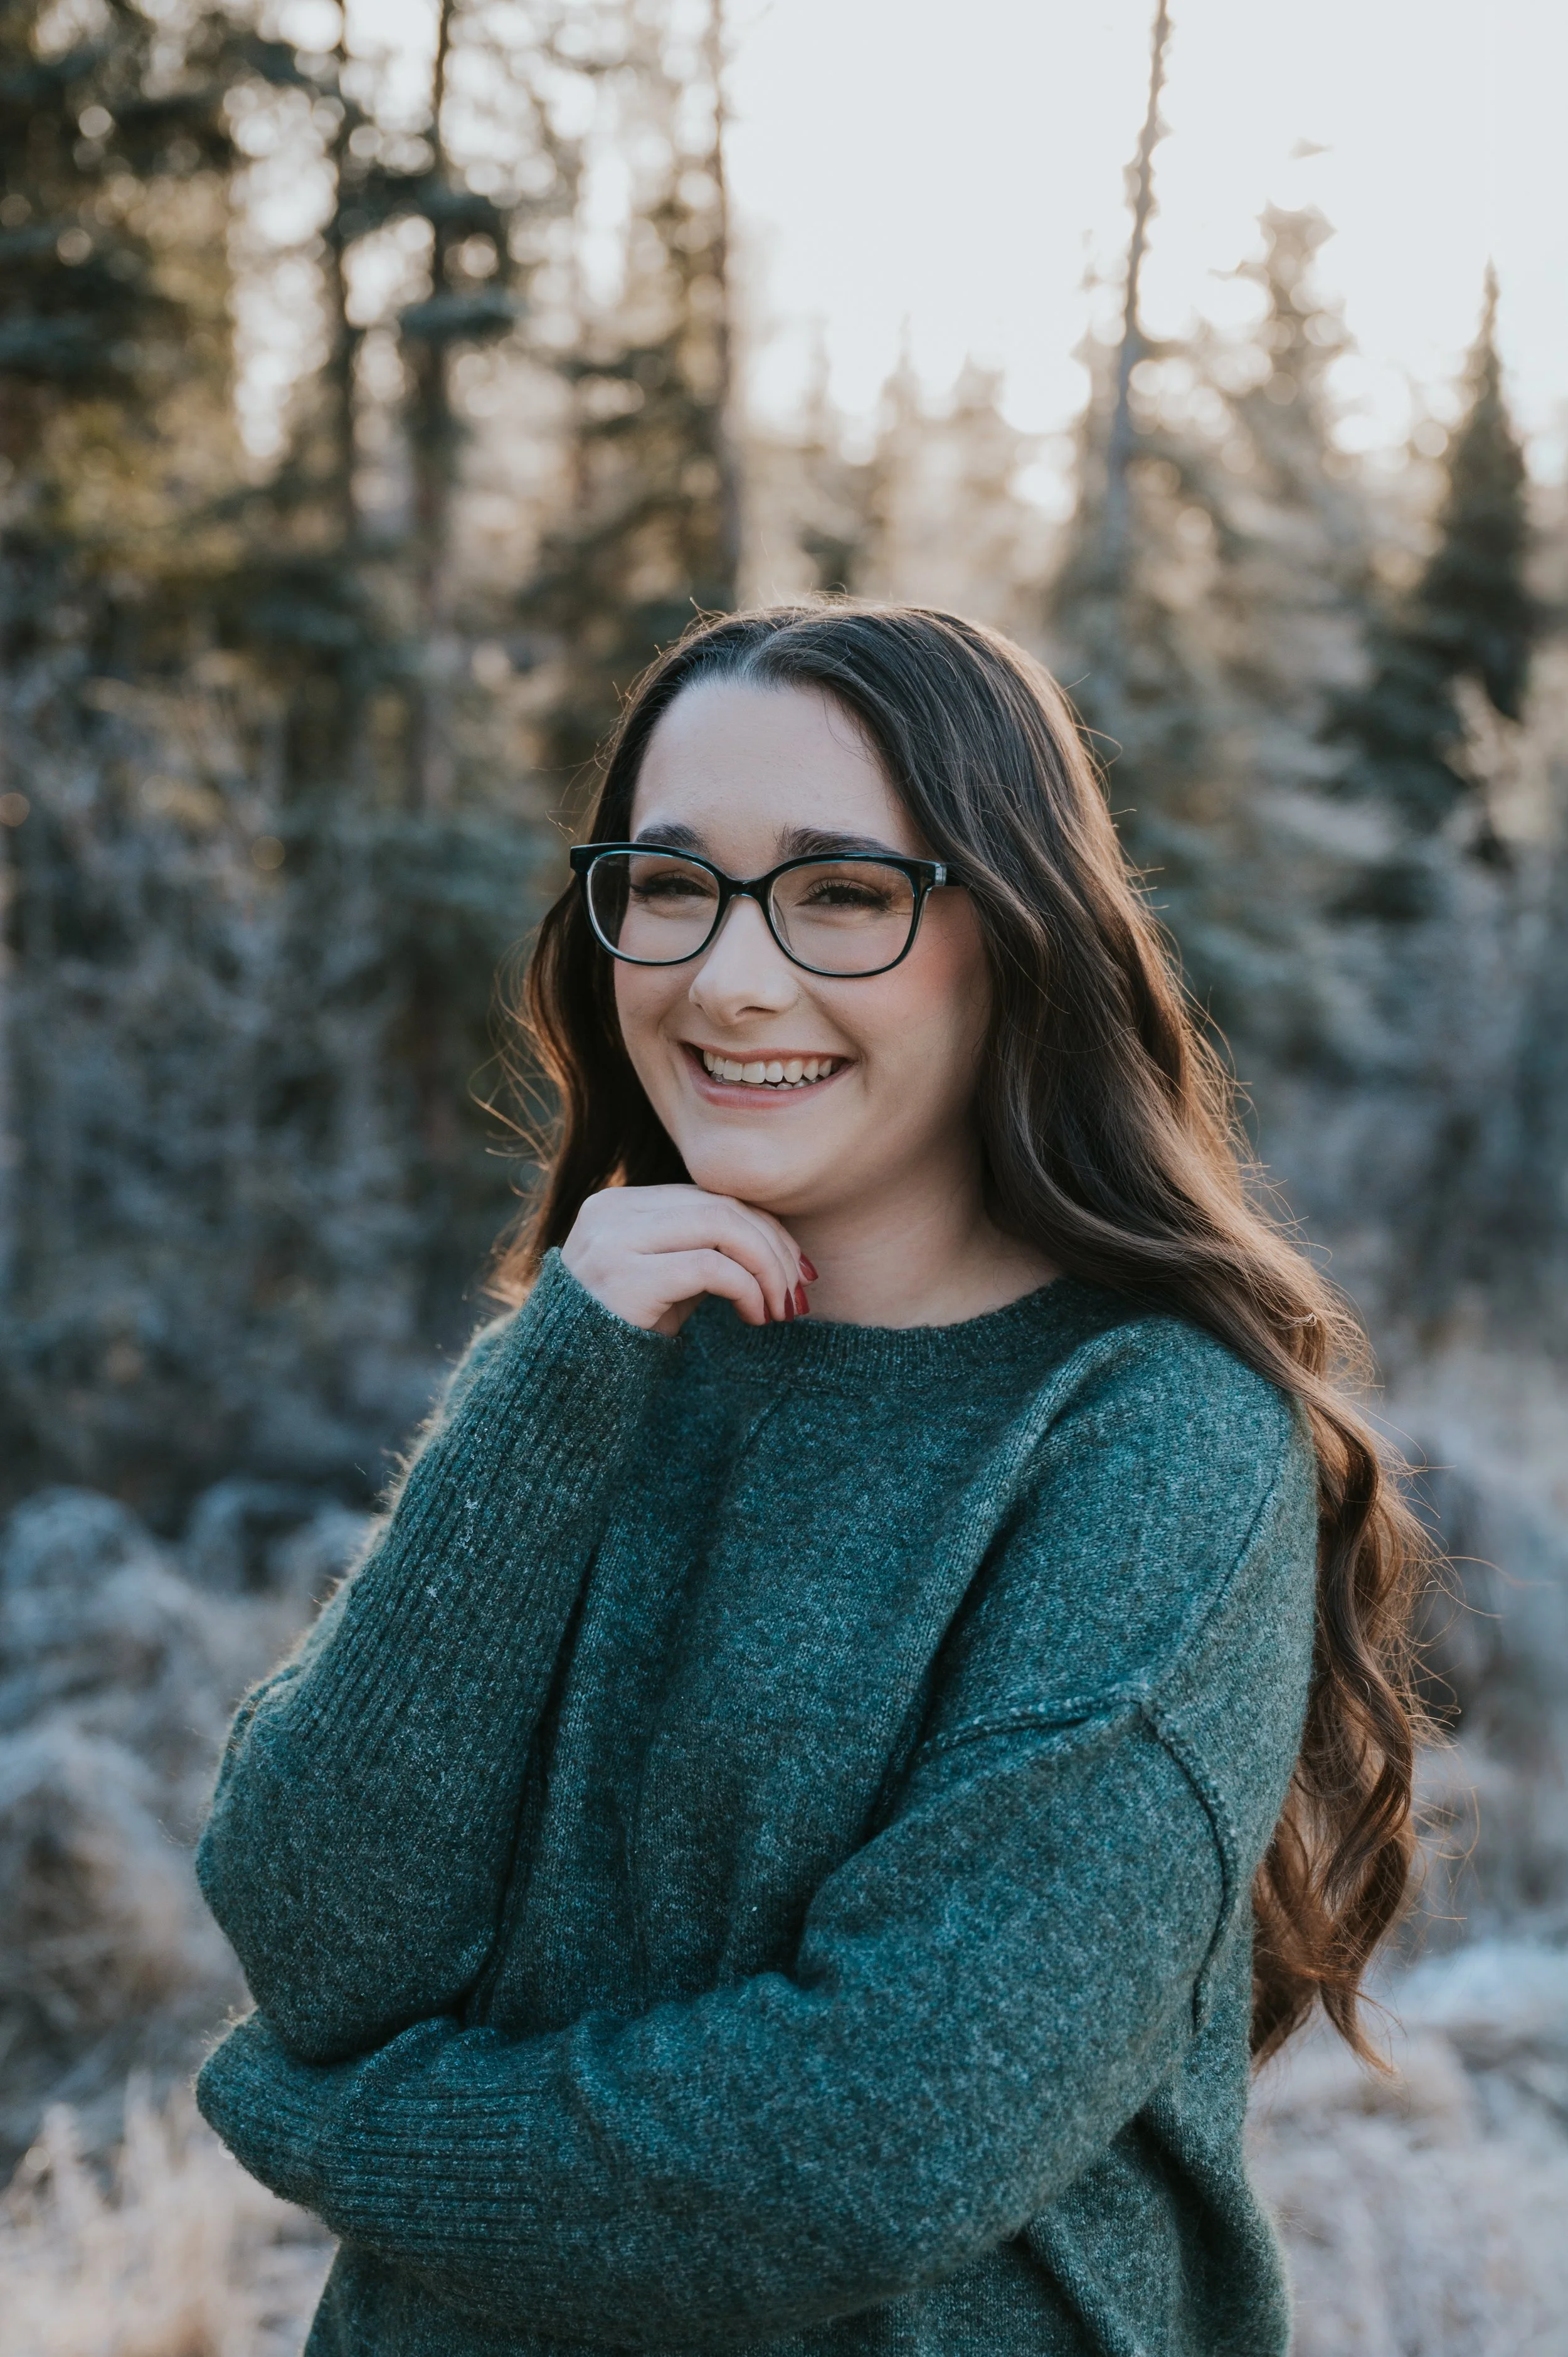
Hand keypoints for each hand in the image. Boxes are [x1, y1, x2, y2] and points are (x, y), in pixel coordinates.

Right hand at [560, 1184, 814, 1335]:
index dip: (765, 1227)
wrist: (564, 1384)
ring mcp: (614, 1241)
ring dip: (767, 1268)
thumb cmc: (622, 1333)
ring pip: (722, 1226)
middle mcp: (612, 1211)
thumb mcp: (664, 1280)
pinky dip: (747, 1289)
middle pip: (722, 1206)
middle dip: (775, 1248)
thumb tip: (776, 1243)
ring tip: (781, 1308)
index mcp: (620, 1204)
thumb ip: (701, 1249)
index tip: (797, 1268)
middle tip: (798, 1294)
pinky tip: (755, 1317)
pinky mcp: (625, 1277)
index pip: (711, 1196)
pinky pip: (711, 1267)